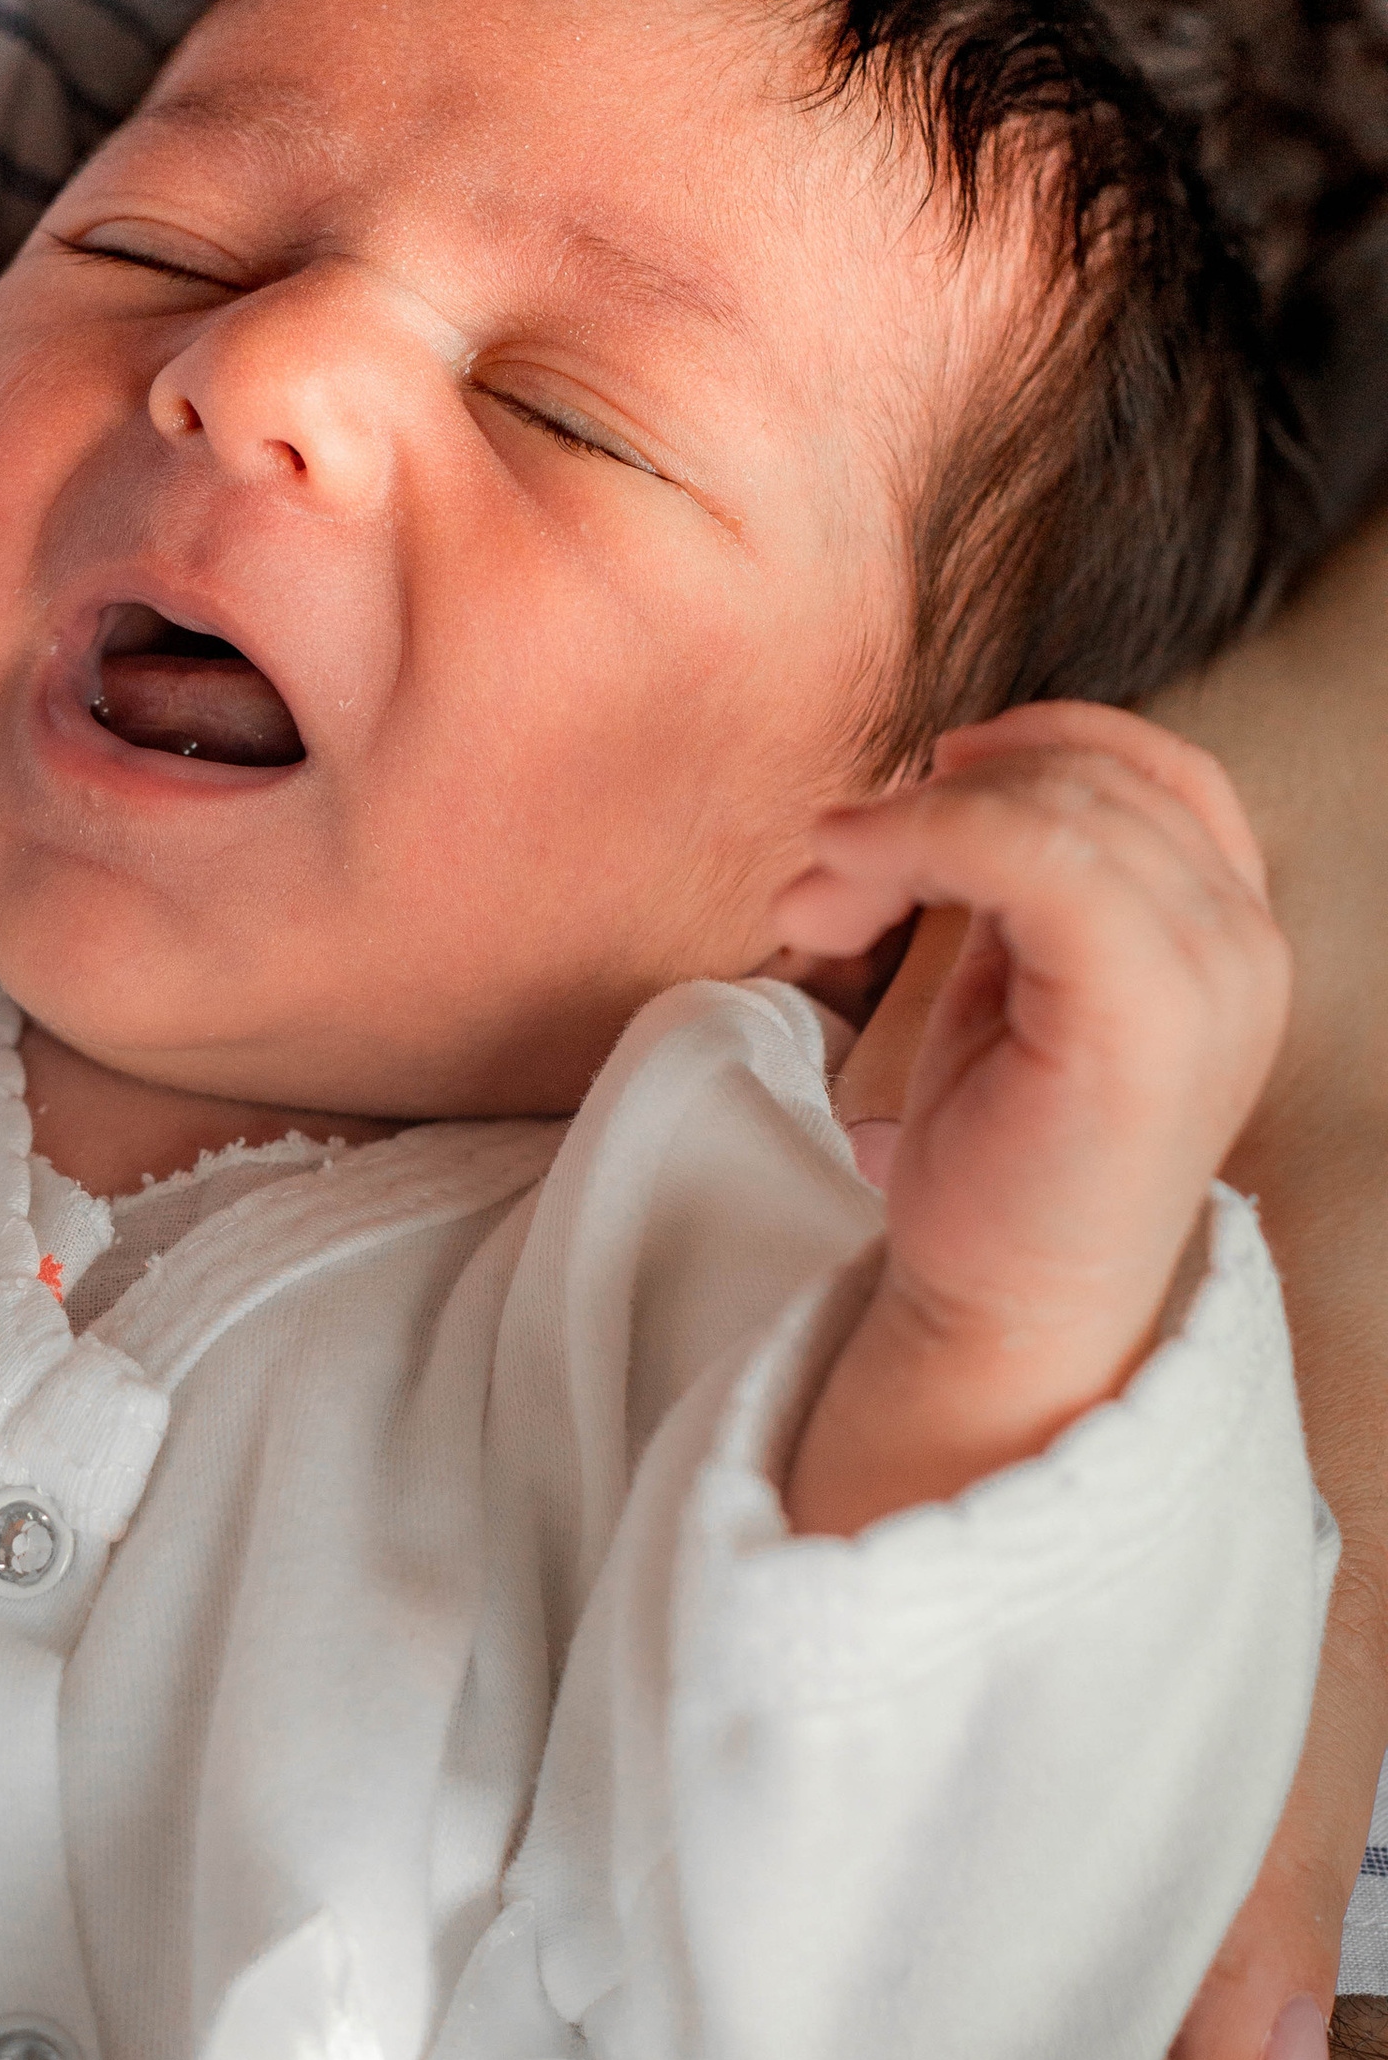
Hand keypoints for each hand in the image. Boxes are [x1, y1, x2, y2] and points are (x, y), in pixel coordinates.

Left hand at [776, 704, 1289, 1538]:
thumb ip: (1024, 886)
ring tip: (816, 905)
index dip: (1035, 742)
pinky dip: (918, 842)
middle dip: (935, 800)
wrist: (1003, 1317)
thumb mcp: (1019, 987)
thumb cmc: (998, 1165)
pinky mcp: (1145, 1014)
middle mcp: (1242, 946)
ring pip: (1053, 807)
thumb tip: (949, 781)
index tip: (921, 777)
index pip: (1156, 770)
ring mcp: (1210, 978)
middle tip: (825, 872)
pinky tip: (843, 886)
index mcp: (1226, 936)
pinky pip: (1034, 856)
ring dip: (903, 828)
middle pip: (1089, 778)